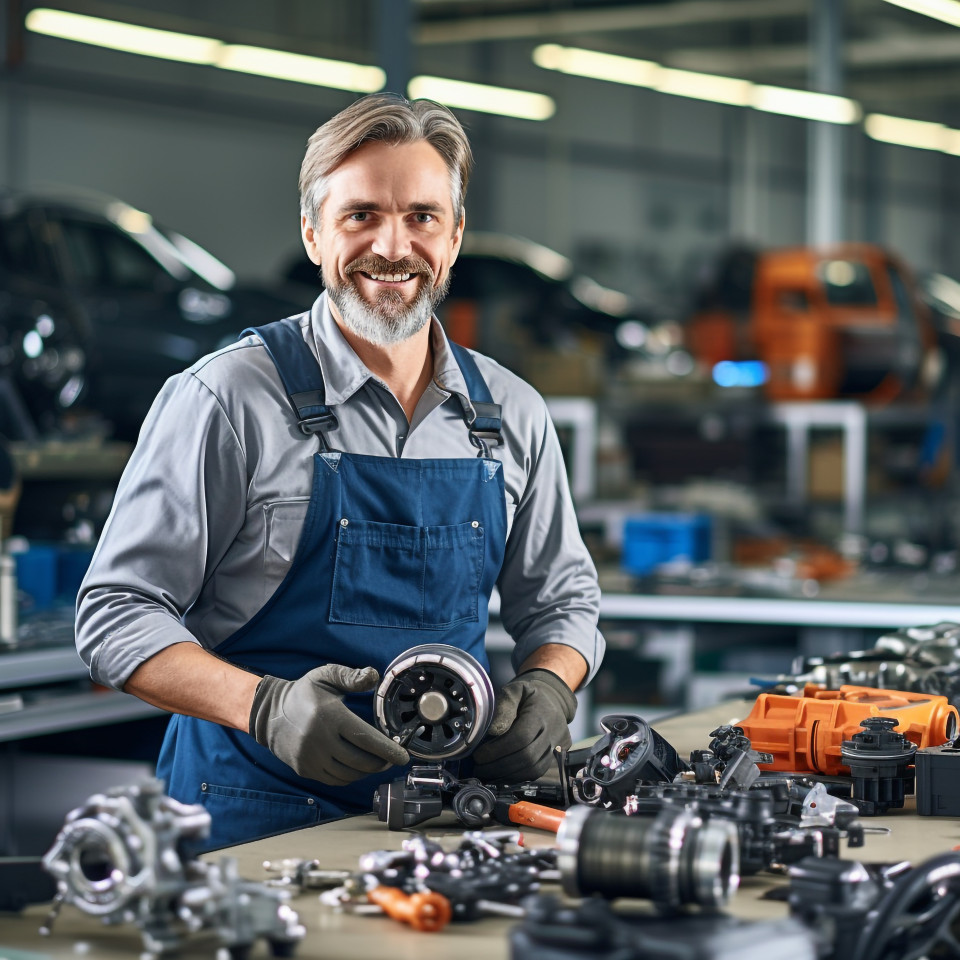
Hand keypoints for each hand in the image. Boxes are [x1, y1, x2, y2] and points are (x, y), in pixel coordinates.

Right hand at [249, 663, 408, 784]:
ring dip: (367, 771)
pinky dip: (350, 777)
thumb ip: (351, 676)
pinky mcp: (304, 769)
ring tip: (376, 762)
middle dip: (382, 762)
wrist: (270, 713)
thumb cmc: (304, 693)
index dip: (388, 750)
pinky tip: (356, 767)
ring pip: (349, 774)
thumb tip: (374, 676)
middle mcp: (320, 740)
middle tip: (391, 758)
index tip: (403, 756)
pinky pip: (334, 780)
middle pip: (361, 761)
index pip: (366, 739)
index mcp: (330, 716)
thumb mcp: (326, 675)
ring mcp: (311, 758)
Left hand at [471, 668, 576, 782]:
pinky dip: (518, 777)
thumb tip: (493, 730)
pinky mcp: (557, 757)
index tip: (479, 755)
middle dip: (499, 766)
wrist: (552, 699)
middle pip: (527, 757)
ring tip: (488, 774)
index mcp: (541, 713)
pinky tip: (502, 775)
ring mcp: (558, 746)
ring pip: (533, 769)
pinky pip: (538, 773)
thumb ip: (504, 705)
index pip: (521, 737)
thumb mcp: (515, 689)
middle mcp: (553, 731)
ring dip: (508, 776)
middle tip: (479, 768)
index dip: (498, 750)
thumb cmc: (528, 695)